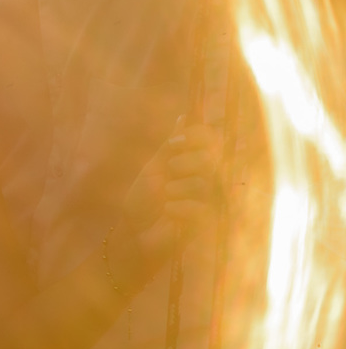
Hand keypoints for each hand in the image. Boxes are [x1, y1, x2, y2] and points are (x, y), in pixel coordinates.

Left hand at [120, 118, 219, 277]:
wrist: (134, 230)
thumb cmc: (144, 199)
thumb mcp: (154, 167)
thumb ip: (171, 145)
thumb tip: (185, 118)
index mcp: (197, 163)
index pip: (212, 140)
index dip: (196, 137)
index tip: (173, 144)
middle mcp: (210, 180)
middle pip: (210, 158)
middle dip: (181, 163)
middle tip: (168, 175)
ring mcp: (213, 201)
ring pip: (203, 182)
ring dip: (175, 189)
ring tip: (166, 199)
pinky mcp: (210, 223)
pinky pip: (200, 207)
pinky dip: (177, 209)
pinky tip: (169, 214)